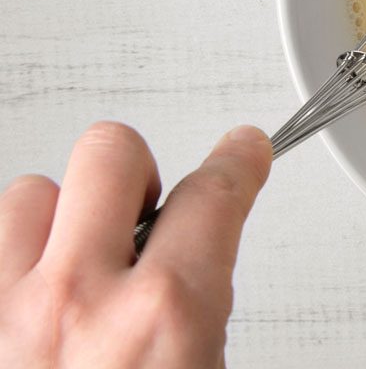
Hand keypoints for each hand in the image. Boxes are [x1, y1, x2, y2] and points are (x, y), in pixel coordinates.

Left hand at [0, 123, 270, 367]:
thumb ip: (196, 312)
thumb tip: (194, 272)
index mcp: (163, 316)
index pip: (212, 195)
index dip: (237, 162)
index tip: (241, 151)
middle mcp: (78, 300)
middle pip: (110, 152)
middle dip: (138, 172)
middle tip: (148, 210)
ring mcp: (7, 309)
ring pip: (31, 192)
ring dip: (61, 221)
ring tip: (80, 269)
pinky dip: (15, 260)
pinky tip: (35, 300)